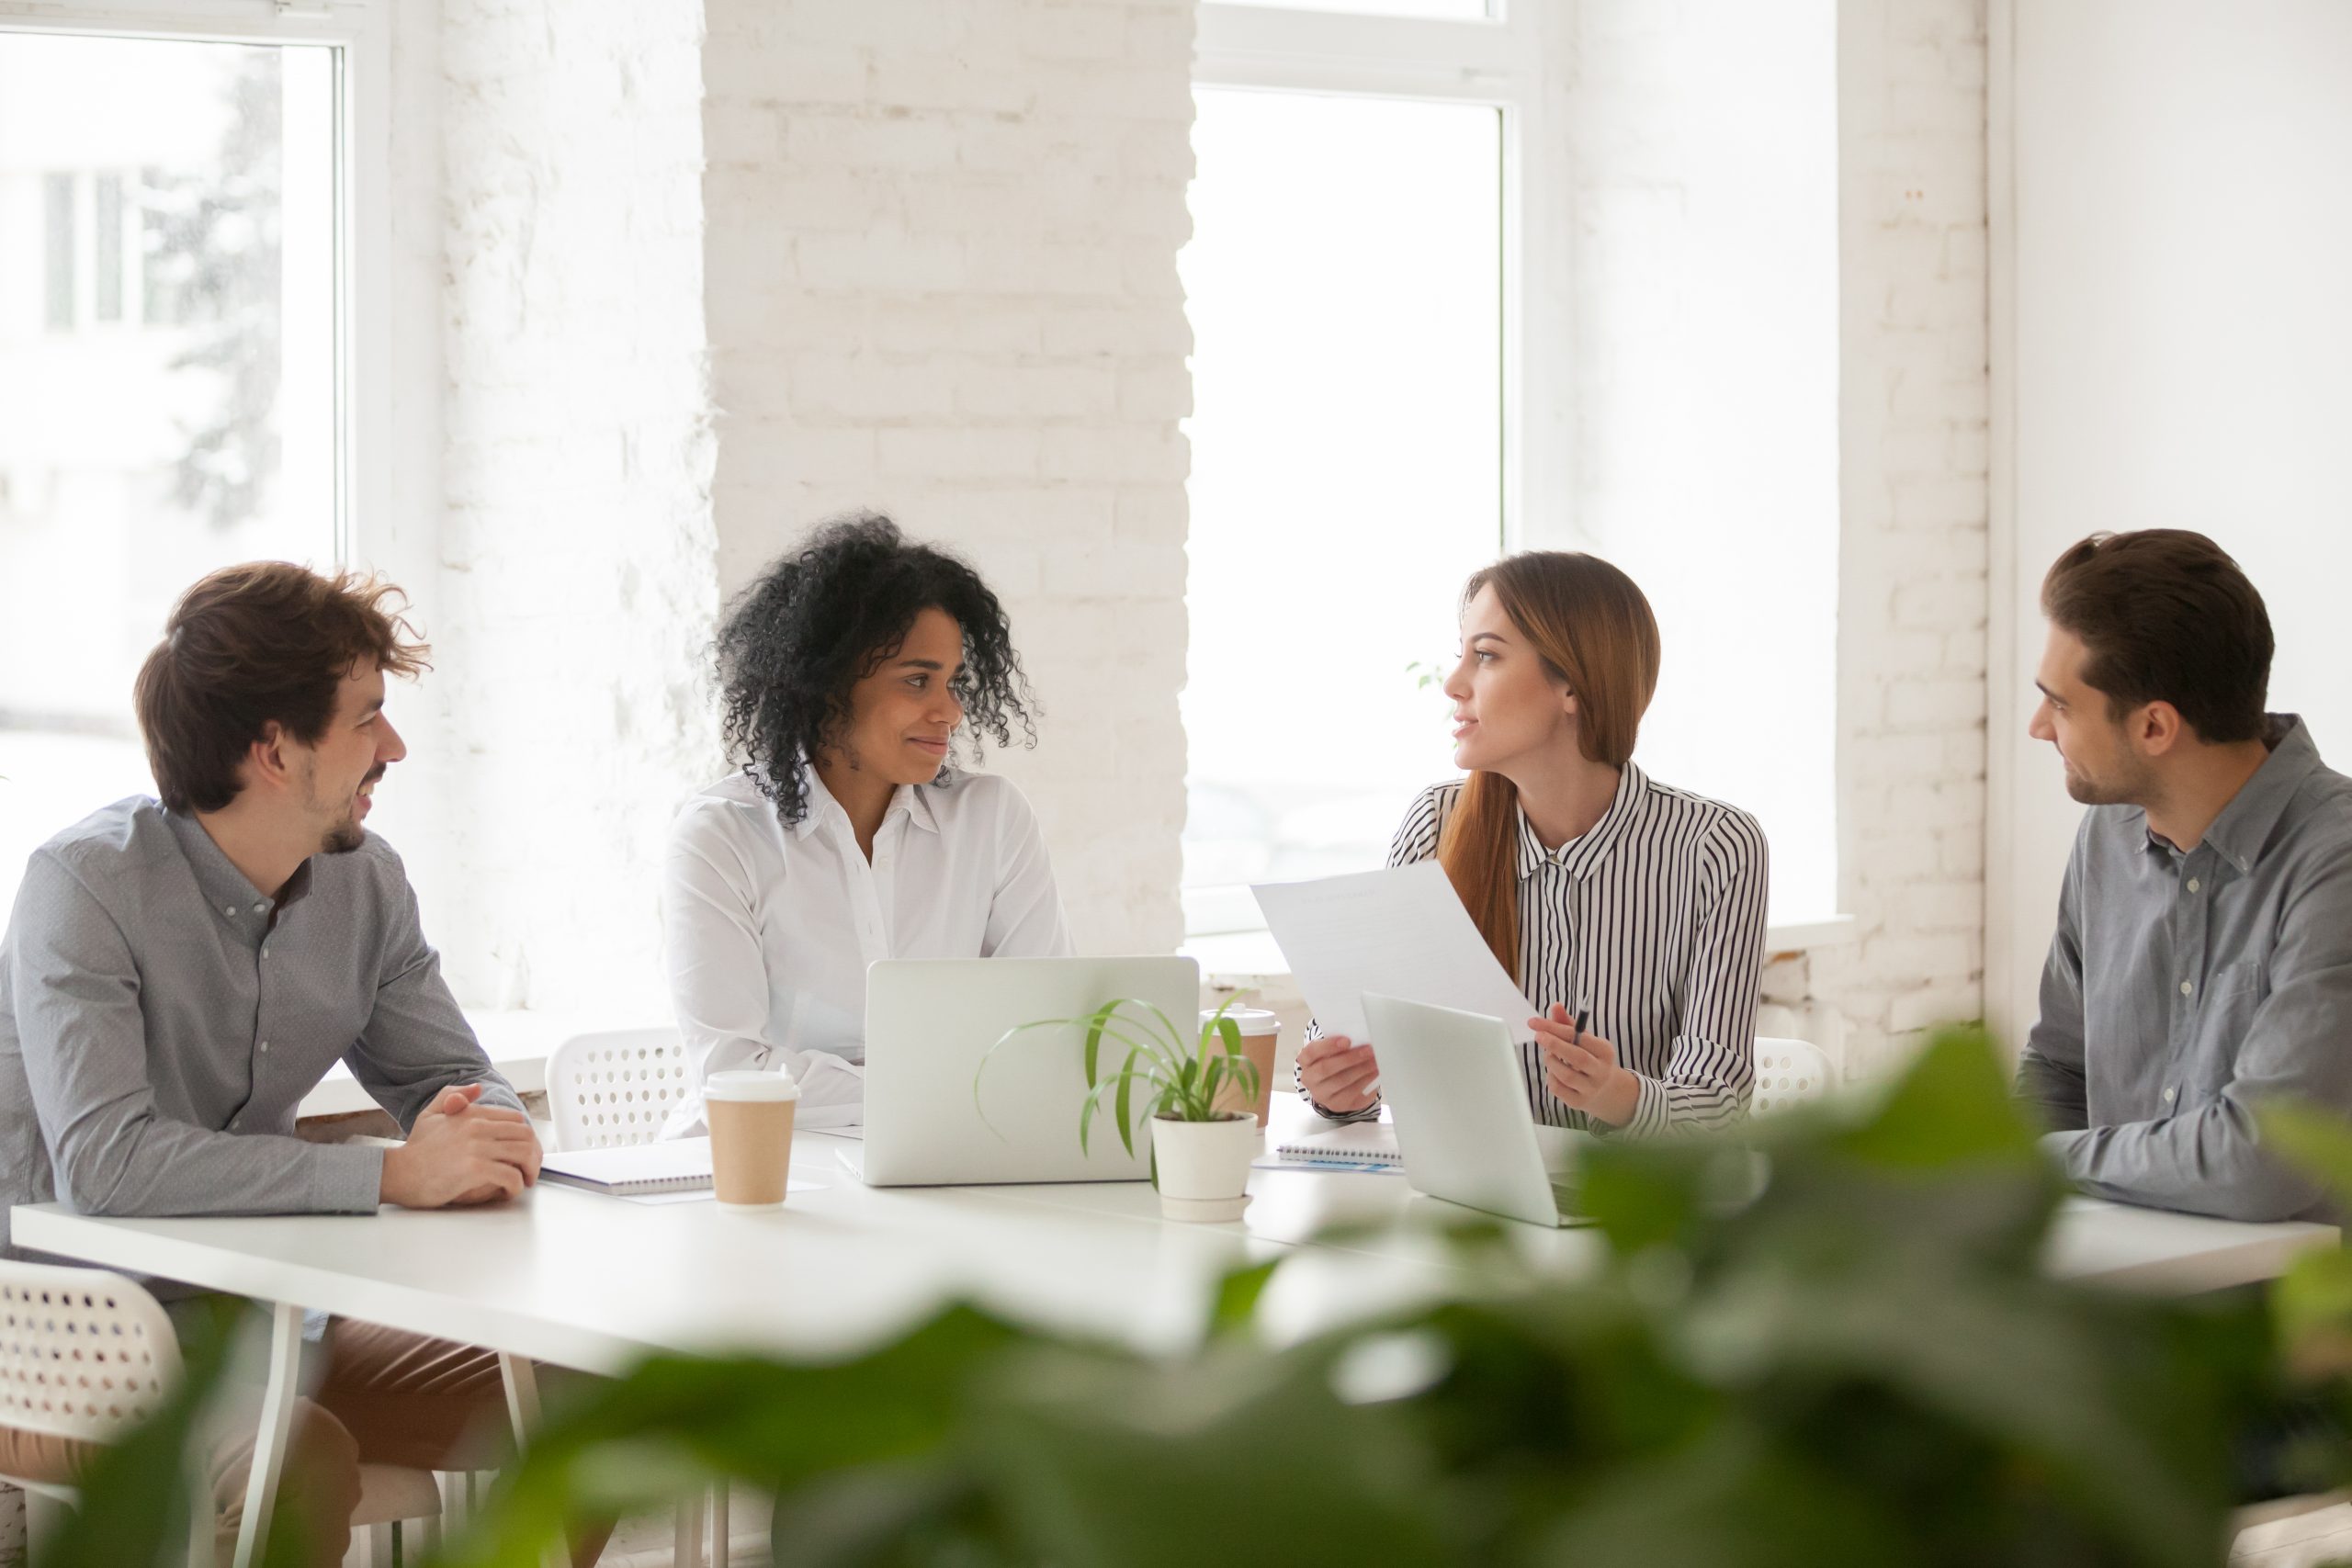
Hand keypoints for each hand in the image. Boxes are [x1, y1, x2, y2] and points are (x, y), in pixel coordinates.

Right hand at [381, 1083, 542, 1208]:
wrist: (398, 1173)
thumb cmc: (416, 1149)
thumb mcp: (431, 1114)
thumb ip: (452, 1096)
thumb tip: (477, 1087)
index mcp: (472, 1114)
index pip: (516, 1120)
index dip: (527, 1138)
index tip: (525, 1152)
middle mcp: (477, 1127)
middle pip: (526, 1136)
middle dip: (534, 1155)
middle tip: (530, 1170)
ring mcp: (476, 1147)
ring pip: (523, 1154)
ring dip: (530, 1171)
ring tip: (523, 1181)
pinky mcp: (474, 1169)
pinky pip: (510, 1176)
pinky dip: (515, 1186)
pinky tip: (507, 1192)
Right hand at [1297, 1035, 1381, 1114]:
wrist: (1335, 1087)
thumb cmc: (1335, 1062)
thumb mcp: (1332, 1052)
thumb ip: (1341, 1046)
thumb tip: (1360, 1040)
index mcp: (1306, 1061)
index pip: (1311, 1052)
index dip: (1328, 1045)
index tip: (1347, 1040)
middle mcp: (1310, 1079)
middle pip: (1326, 1068)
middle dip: (1350, 1058)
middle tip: (1368, 1050)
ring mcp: (1322, 1095)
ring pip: (1341, 1081)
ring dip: (1361, 1069)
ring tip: (1374, 1061)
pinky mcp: (1336, 1105)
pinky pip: (1351, 1094)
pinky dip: (1365, 1081)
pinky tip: (1374, 1073)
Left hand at [1533, 1005, 1639, 1127]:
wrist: (1607, 1091)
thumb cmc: (1591, 1058)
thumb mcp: (1585, 1040)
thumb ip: (1568, 1023)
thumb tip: (1555, 1006)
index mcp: (1605, 1050)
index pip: (1579, 1037)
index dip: (1556, 1028)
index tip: (1535, 1022)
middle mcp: (1601, 1070)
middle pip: (1576, 1057)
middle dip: (1554, 1044)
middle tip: (1538, 1035)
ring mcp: (1591, 1088)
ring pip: (1565, 1074)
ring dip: (1551, 1061)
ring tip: (1549, 1055)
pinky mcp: (1579, 1102)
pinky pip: (1558, 1089)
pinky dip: (1550, 1077)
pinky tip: (1553, 1071)